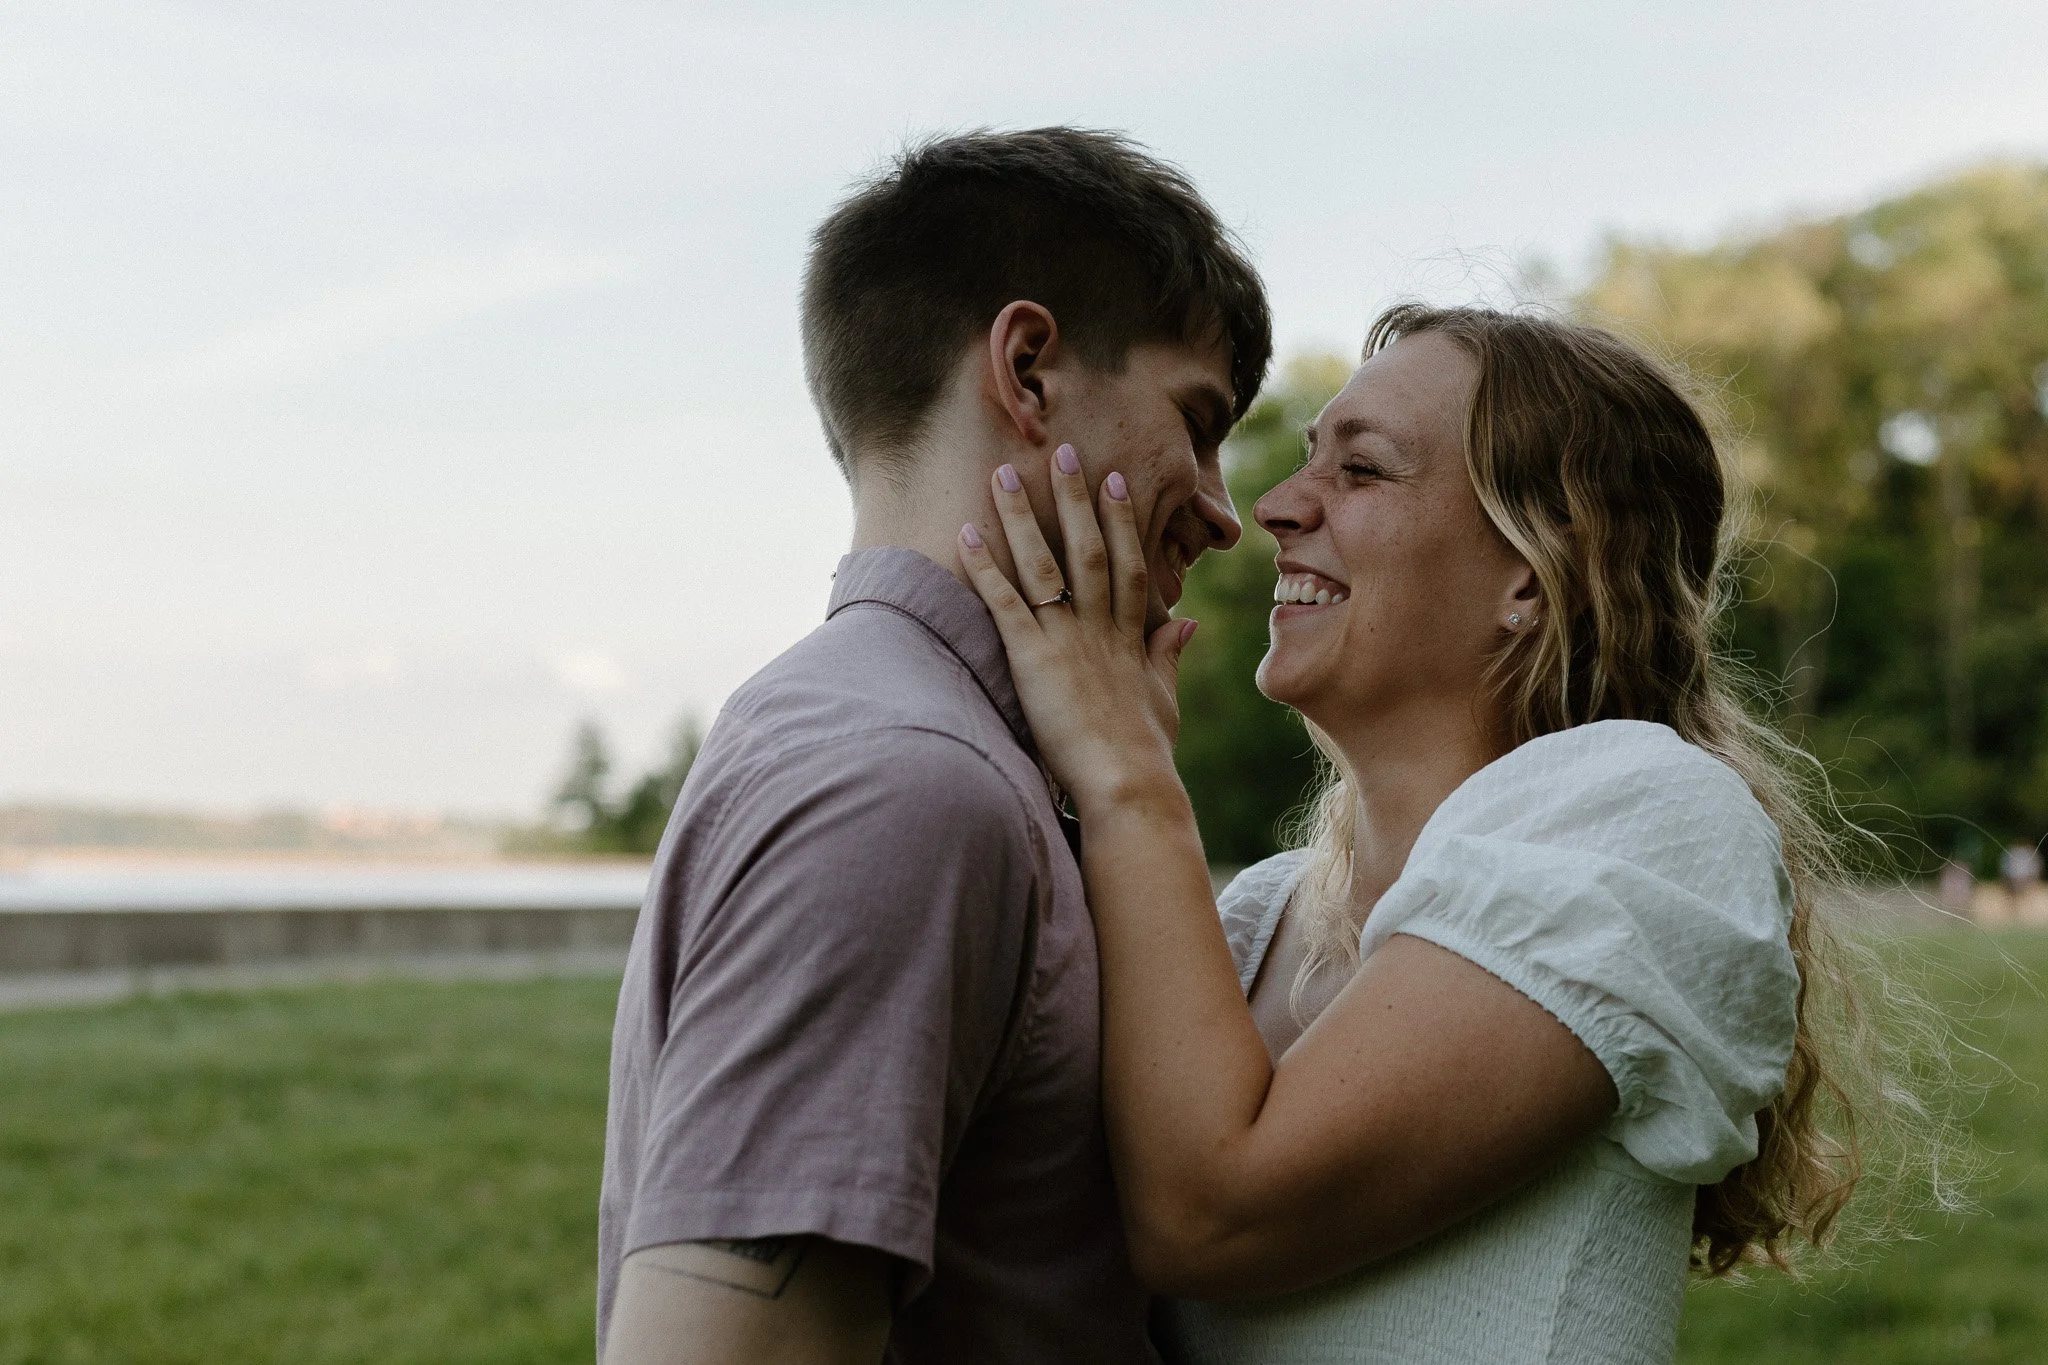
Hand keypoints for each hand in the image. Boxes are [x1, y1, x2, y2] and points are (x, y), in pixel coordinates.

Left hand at [957, 444, 1196, 811]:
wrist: (1129, 784)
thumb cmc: (1145, 752)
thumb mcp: (1162, 698)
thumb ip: (1167, 656)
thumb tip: (1185, 624)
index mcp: (1128, 636)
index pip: (1125, 563)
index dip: (1119, 520)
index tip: (1111, 481)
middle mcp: (1099, 628)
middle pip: (1088, 549)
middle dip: (1074, 498)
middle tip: (1062, 451)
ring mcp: (1067, 640)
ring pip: (1044, 564)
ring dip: (1023, 516)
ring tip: (1004, 474)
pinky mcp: (1034, 659)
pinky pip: (1005, 603)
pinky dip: (984, 567)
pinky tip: (965, 533)